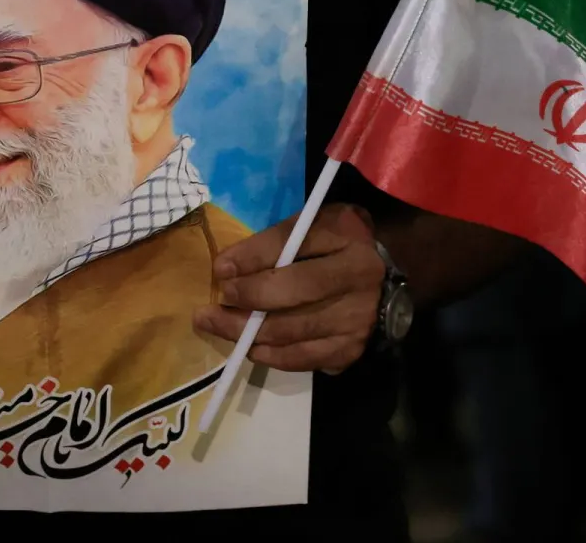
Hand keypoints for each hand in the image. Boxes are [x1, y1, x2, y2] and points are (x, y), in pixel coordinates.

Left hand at [193, 203, 384, 373]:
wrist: (378, 275)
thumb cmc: (334, 244)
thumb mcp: (308, 226)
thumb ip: (270, 243)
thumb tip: (224, 269)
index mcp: (348, 240)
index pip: (293, 248)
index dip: (253, 260)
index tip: (220, 270)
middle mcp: (359, 283)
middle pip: (293, 297)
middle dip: (244, 304)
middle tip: (208, 310)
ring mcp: (357, 322)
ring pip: (292, 334)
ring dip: (246, 334)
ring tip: (216, 326)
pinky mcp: (350, 350)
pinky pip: (302, 359)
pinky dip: (270, 355)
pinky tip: (249, 346)